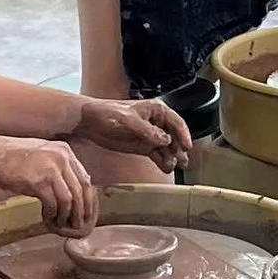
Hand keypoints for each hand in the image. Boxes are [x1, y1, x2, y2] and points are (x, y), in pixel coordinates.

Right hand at [0, 135, 98, 230]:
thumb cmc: (13, 156)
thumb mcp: (43, 154)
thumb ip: (59, 167)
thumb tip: (72, 189)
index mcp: (65, 151)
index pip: (85, 178)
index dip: (88, 199)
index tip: (86, 212)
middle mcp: (61, 158)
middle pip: (81, 190)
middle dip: (81, 211)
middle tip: (78, 224)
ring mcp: (50, 169)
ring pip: (69, 199)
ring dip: (66, 215)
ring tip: (60, 223)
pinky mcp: (38, 182)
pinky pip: (53, 204)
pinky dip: (52, 214)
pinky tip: (46, 217)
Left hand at [73, 95, 193, 170]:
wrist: (90, 122)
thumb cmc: (108, 113)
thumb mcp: (129, 121)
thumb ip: (148, 131)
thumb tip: (166, 140)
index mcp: (156, 110)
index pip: (176, 122)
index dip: (183, 135)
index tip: (187, 147)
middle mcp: (157, 122)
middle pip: (174, 137)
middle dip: (179, 149)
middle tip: (182, 161)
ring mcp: (151, 136)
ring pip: (167, 148)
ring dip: (172, 157)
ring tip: (172, 166)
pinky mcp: (143, 146)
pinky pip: (157, 155)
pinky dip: (162, 161)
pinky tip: (166, 168)